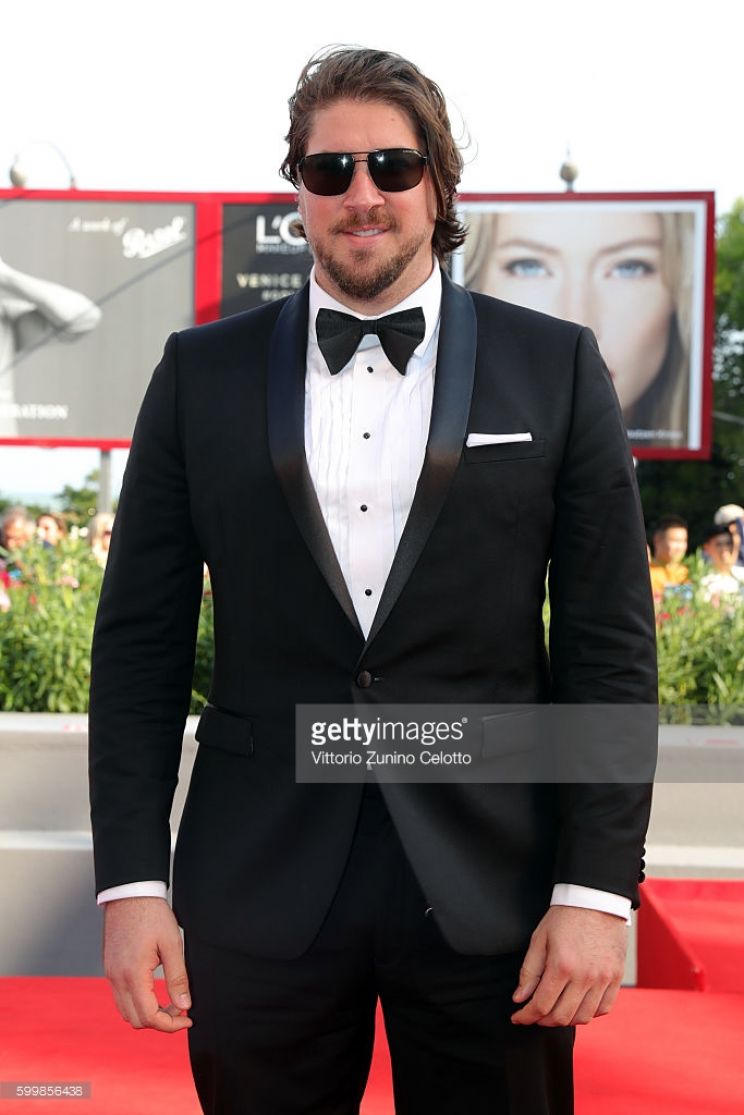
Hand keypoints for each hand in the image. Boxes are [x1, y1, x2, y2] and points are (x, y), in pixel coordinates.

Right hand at [103, 897, 191, 1032]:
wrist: (130, 893)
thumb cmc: (152, 915)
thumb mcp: (172, 944)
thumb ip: (178, 978)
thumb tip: (184, 1005)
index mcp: (133, 975)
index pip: (149, 1017)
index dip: (170, 1024)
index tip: (187, 1017)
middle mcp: (117, 979)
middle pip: (135, 1020)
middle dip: (160, 1021)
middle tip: (181, 1008)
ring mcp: (110, 974)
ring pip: (126, 1011)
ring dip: (147, 1013)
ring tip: (169, 999)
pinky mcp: (109, 968)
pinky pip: (120, 997)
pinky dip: (137, 1002)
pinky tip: (153, 990)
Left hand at [511, 905, 625, 1026]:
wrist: (596, 899)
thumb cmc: (564, 916)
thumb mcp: (539, 939)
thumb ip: (529, 972)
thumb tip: (520, 999)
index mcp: (562, 966)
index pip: (541, 1006)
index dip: (526, 1016)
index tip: (517, 1018)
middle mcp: (585, 977)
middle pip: (562, 1017)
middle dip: (543, 1020)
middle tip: (534, 1014)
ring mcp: (604, 979)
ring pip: (583, 1017)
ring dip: (566, 1019)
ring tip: (554, 1010)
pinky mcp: (616, 977)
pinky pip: (603, 1008)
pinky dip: (588, 1013)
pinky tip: (577, 1005)